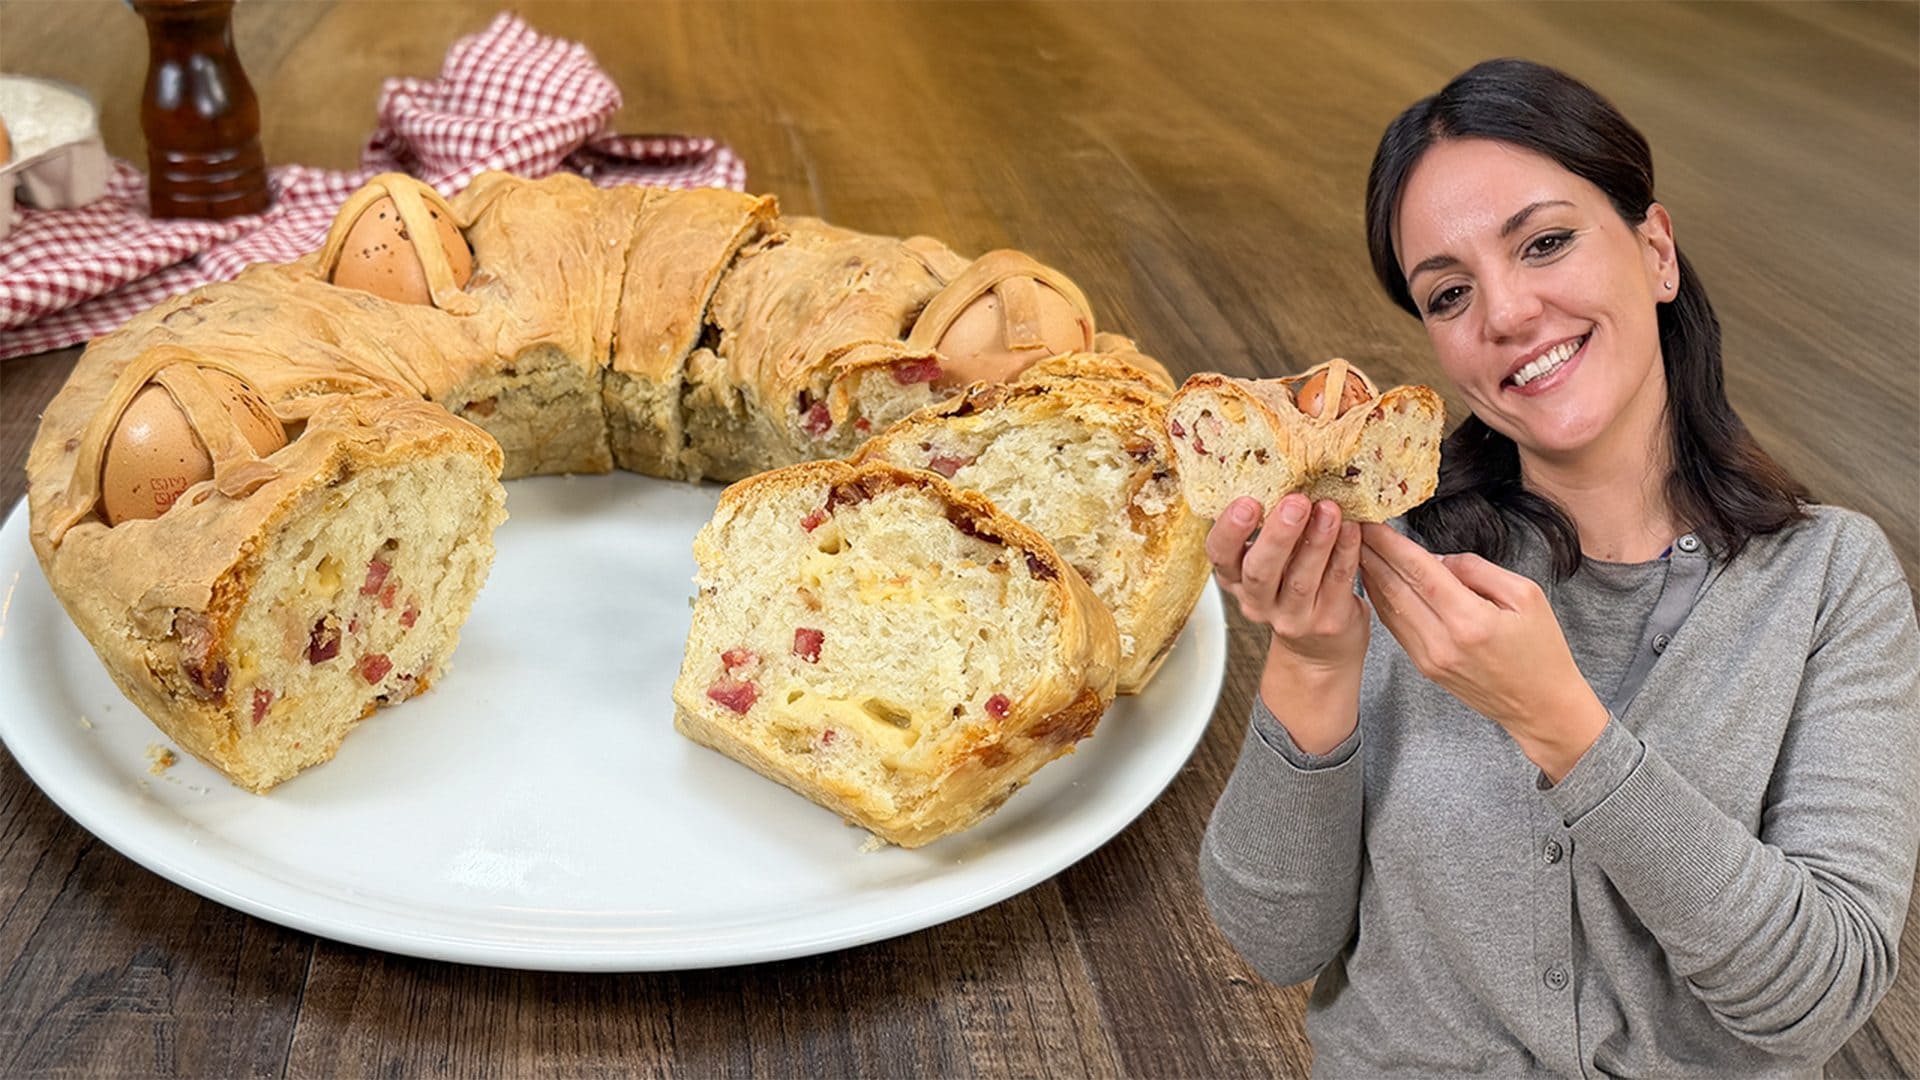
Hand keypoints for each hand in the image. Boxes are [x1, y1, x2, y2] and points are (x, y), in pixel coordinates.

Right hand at [1207, 494, 1369, 752]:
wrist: (1319, 651)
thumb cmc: (1293, 591)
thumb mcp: (1270, 564)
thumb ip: (1270, 532)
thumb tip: (1287, 477)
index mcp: (1236, 579)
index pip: (1219, 556)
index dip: (1230, 530)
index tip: (1247, 501)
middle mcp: (1259, 601)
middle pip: (1260, 571)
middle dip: (1278, 535)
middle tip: (1295, 502)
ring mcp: (1293, 617)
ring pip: (1301, 578)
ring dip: (1317, 541)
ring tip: (1329, 509)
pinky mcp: (1328, 622)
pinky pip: (1337, 583)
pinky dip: (1346, 553)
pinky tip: (1353, 529)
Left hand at [1356, 524, 1608, 781]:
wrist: (1540, 707)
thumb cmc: (1541, 649)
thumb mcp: (1525, 596)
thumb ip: (1478, 570)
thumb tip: (1437, 559)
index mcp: (1470, 620)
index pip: (1421, 573)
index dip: (1393, 545)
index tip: (1372, 522)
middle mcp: (1442, 641)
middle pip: (1396, 588)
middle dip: (1373, 554)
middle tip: (1354, 526)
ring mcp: (1428, 658)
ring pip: (1389, 608)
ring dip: (1371, 575)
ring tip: (1356, 546)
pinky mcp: (1424, 667)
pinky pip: (1395, 626)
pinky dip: (1381, 599)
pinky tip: (1373, 579)